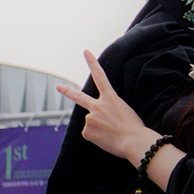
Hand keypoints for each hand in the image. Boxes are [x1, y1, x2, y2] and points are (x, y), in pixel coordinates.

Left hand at [56, 49, 159, 166]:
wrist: (133, 141)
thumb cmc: (134, 128)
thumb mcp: (125, 112)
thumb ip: (109, 112)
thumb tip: (96, 122)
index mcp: (111, 98)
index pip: (100, 76)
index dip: (92, 63)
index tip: (85, 52)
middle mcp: (97, 106)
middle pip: (80, 97)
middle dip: (68, 92)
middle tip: (59, 87)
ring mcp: (90, 118)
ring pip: (92, 124)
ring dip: (100, 129)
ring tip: (112, 134)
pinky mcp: (86, 131)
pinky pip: (90, 135)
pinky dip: (97, 138)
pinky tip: (106, 139)